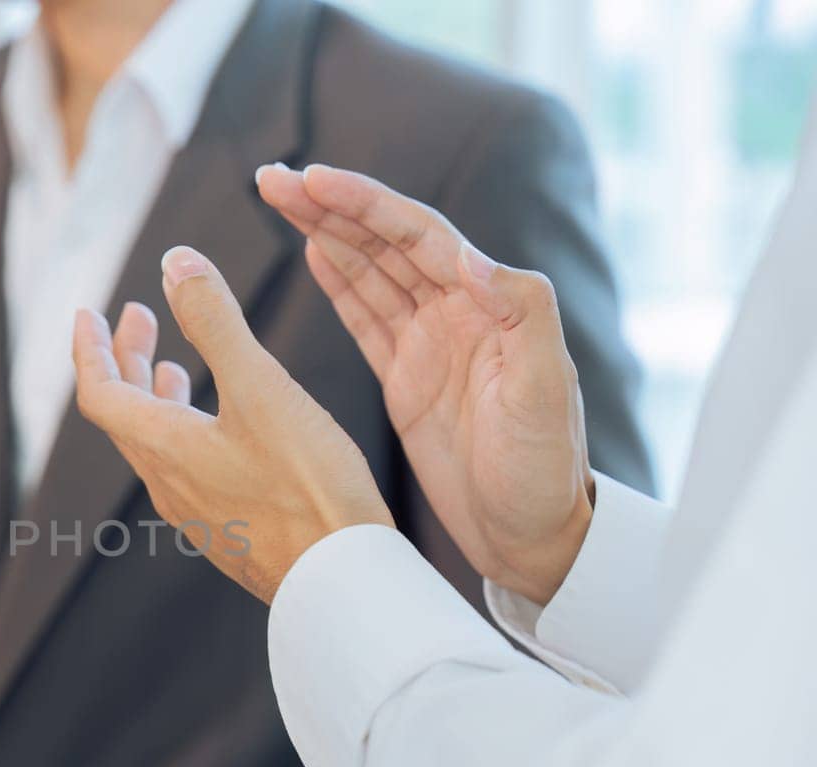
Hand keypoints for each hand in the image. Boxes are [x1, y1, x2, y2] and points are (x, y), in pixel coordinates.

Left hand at [73, 246, 393, 602]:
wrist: (342, 581)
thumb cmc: (307, 486)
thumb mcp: (261, 388)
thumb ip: (216, 323)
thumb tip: (175, 263)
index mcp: (164, 447)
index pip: (99, 393)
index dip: (89, 349)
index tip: (87, 313)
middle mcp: (168, 484)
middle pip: (124, 415)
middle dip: (125, 360)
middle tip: (138, 316)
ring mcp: (197, 512)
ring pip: (155, 443)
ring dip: (155, 396)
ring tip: (171, 366)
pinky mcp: (227, 529)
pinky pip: (185, 468)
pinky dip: (186, 429)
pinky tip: (221, 426)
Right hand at [258, 162, 593, 604]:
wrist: (532, 535)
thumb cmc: (545, 468)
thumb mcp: (544, 392)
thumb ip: (521, 315)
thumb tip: (471, 258)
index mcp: (486, 308)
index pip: (418, 236)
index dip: (365, 204)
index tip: (316, 179)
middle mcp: (457, 315)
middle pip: (385, 242)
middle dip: (330, 206)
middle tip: (273, 179)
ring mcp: (429, 345)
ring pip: (368, 272)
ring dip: (325, 233)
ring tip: (280, 199)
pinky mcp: (407, 379)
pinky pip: (366, 317)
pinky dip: (339, 281)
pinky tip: (314, 252)